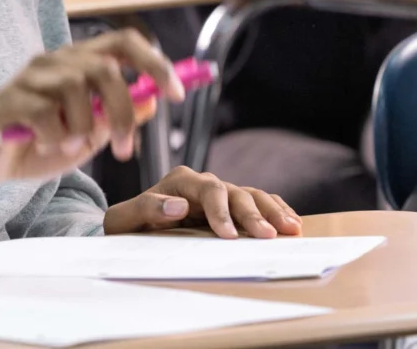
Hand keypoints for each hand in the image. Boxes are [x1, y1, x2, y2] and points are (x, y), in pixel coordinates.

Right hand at [0, 30, 182, 204]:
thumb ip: (114, 120)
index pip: (123, 43)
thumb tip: (152, 102)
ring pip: (76, 90)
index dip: (154, 64)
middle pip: (104, 68)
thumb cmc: (34, 145)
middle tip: (124, 150)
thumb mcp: (84, 138)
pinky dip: (54, 137)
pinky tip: (44, 144)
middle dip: (122, 112)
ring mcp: (28, 77)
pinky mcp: (6, 100)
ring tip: (69, 147)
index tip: (177, 94)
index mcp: (77, 63)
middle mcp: (54, 61)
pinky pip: (45, 113)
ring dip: (82, 129)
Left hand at [103, 166, 302, 238]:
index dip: (221, 211)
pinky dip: (274, 210)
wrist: (130, 227)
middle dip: (253, 214)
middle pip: (235, 192)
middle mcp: (203, 183)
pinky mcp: (229, 206)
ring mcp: (219, 193)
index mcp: (181, 180)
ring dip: (271, 212)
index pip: (209, 189)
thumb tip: (178, 206)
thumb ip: (147, 209)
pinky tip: (291, 222)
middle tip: (268, 236)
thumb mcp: (124, 219)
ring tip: (291, 228)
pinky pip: (256, 202)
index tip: (228, 235)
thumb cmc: (127, 224)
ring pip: (251, 196)